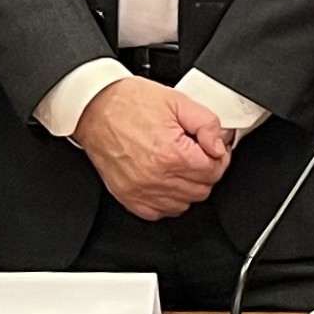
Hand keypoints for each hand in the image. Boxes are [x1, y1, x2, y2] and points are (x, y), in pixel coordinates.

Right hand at [75, 77, 230, 220]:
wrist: (94, 108)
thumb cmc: (129, 103)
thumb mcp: (177, 101)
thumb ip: (206, 123)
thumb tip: (219, 144)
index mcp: (171, 154)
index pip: (214, 170)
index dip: (218, 156)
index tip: (212, 148)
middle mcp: (156, 177)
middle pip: (202, 189)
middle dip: (205, 170)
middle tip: (196, 152)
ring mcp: (141, 191)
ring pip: (184, 203)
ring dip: (187, 186)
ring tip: (178, 163)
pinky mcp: (128, 197)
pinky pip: (159, 212)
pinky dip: (167, 199)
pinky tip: (165, 179)